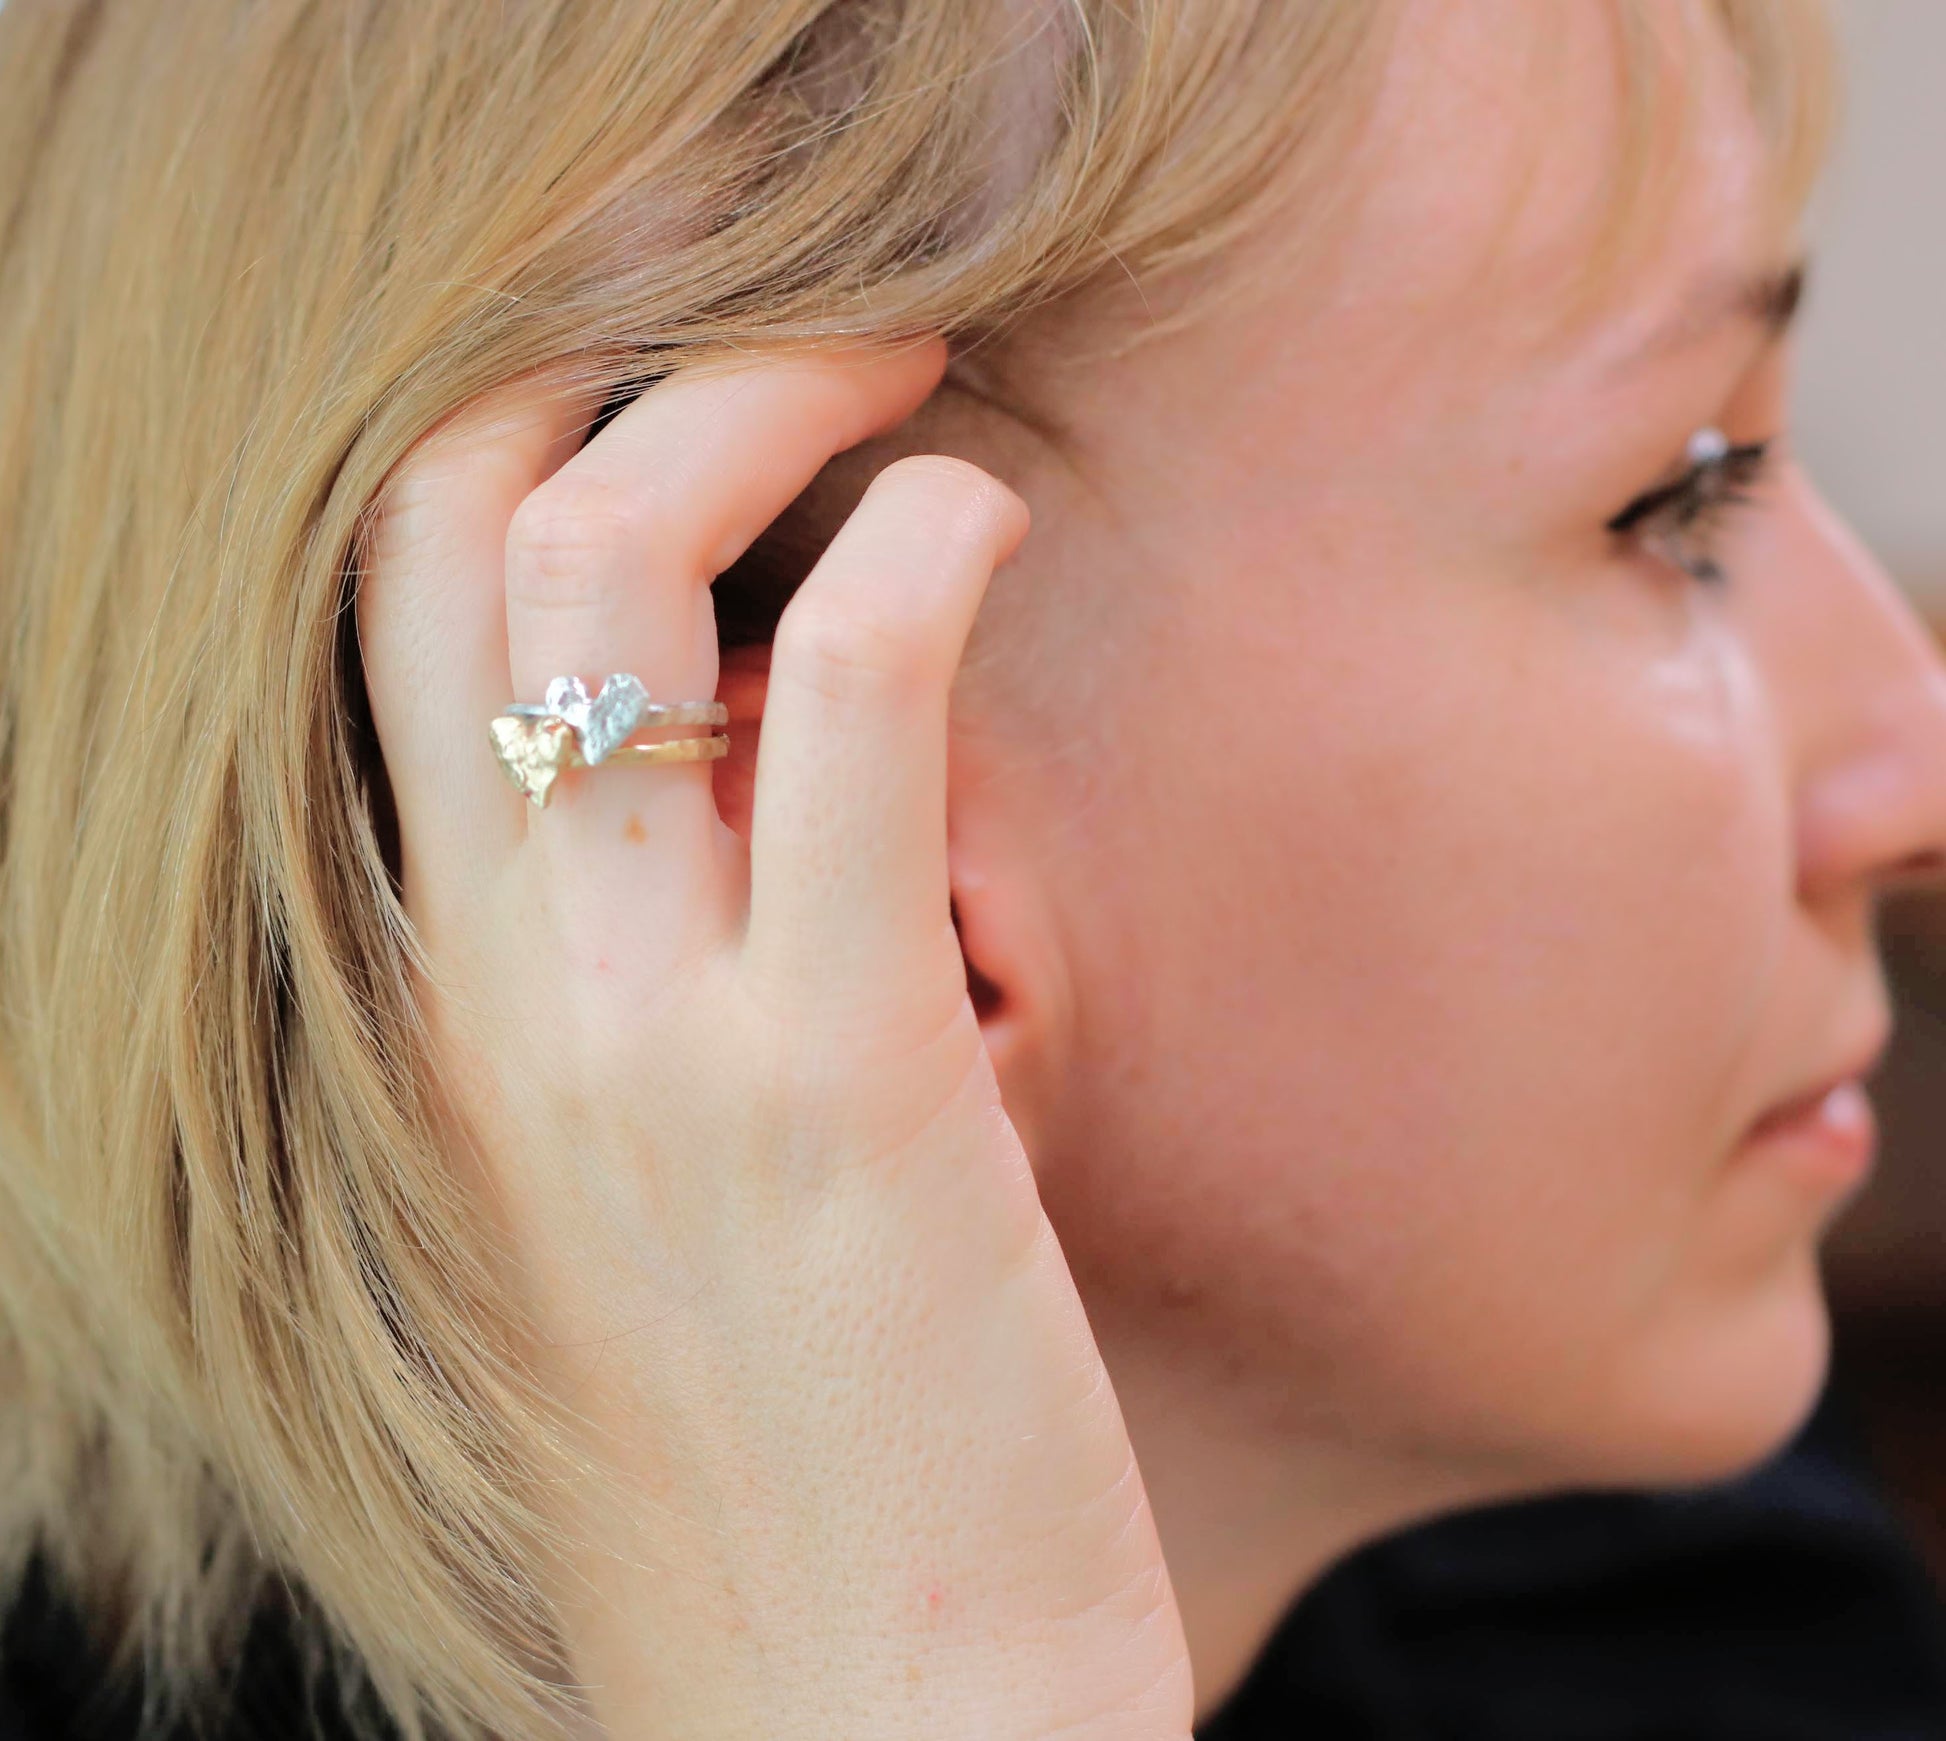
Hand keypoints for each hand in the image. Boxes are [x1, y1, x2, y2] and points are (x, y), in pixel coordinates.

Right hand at [359, 340, 1192, 1739]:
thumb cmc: (778, 1482)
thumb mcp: (636, 1215)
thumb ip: (644, 995)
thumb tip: (763, 785)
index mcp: (445, 1015)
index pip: (395, 619)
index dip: (529, 444)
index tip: (698, 402)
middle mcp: (494, 993)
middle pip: (459, 527)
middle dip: (636, 361)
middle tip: (826, 338)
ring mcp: (643, 1029)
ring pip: (605, 563)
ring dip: (774, 398)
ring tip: (917, 379)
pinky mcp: (839, 1080)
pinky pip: (856, 709)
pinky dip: (923, 554)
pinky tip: (990, 519)